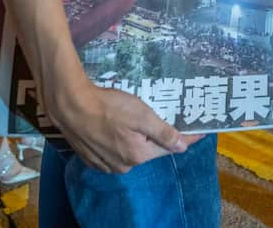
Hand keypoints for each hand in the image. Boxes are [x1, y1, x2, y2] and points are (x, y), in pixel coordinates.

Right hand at [50, 78, 201, 173]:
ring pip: (132, 151)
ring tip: (134, 119)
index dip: (186, 137)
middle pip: (150, 149)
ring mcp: (107, 164)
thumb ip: (163, 133)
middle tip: (161, 117)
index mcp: (139, 155)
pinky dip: (120, 141)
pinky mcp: (93, 159)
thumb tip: (183, 147)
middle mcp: (124, 166)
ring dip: (137, 138)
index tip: (201, 131)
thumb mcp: (141, 115)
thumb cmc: (108, 107)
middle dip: (157, 135)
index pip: (170, 147)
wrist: (71, 106)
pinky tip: (116, 127)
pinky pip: (115, 152)